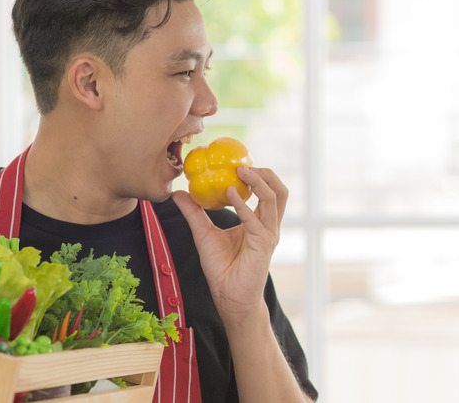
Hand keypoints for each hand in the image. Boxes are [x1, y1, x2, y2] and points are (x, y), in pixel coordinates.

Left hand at [172, 166, 287, 321]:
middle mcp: (268, 226)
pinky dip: (243, 205)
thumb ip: (194, 213)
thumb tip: (179, 193)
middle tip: (244, 163)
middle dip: (266, 174)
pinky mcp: (263, 246)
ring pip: (273, 199)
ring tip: (240, 170)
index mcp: (259, 222)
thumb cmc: (221, 268)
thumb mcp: (203, 233)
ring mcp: (268, 235)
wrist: (229, 297)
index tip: (238, 162)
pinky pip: (255, 220)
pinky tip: (230, 193)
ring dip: (257, 182)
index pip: (268, 192)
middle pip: (280, 191)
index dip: (258, 175)